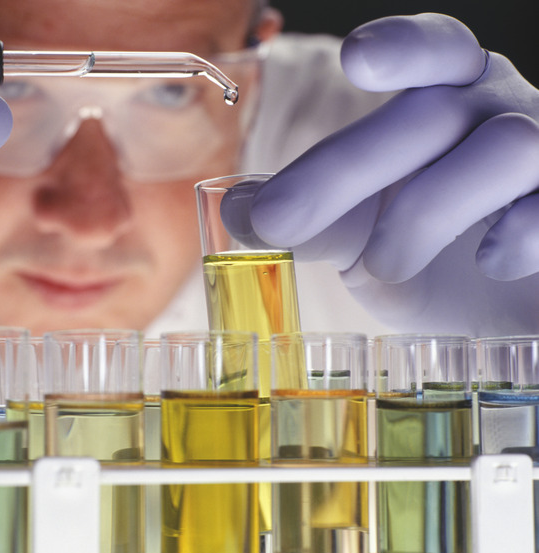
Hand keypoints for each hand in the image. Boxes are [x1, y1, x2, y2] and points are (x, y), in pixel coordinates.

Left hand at [224, 13, 538, 334]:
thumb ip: (307, 219)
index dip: (402, 46)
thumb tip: (235, 208)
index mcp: (445, 100)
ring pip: (504, 146)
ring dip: (425, 211)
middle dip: (348, 167)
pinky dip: (517, 234)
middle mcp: (497, 112)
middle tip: (280, 222)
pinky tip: (487, 262)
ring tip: (384, 265)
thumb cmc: (426, 259)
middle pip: (433, 112)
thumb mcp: (356, 236)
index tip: (357, 58)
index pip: (435, 49)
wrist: (497, 312)